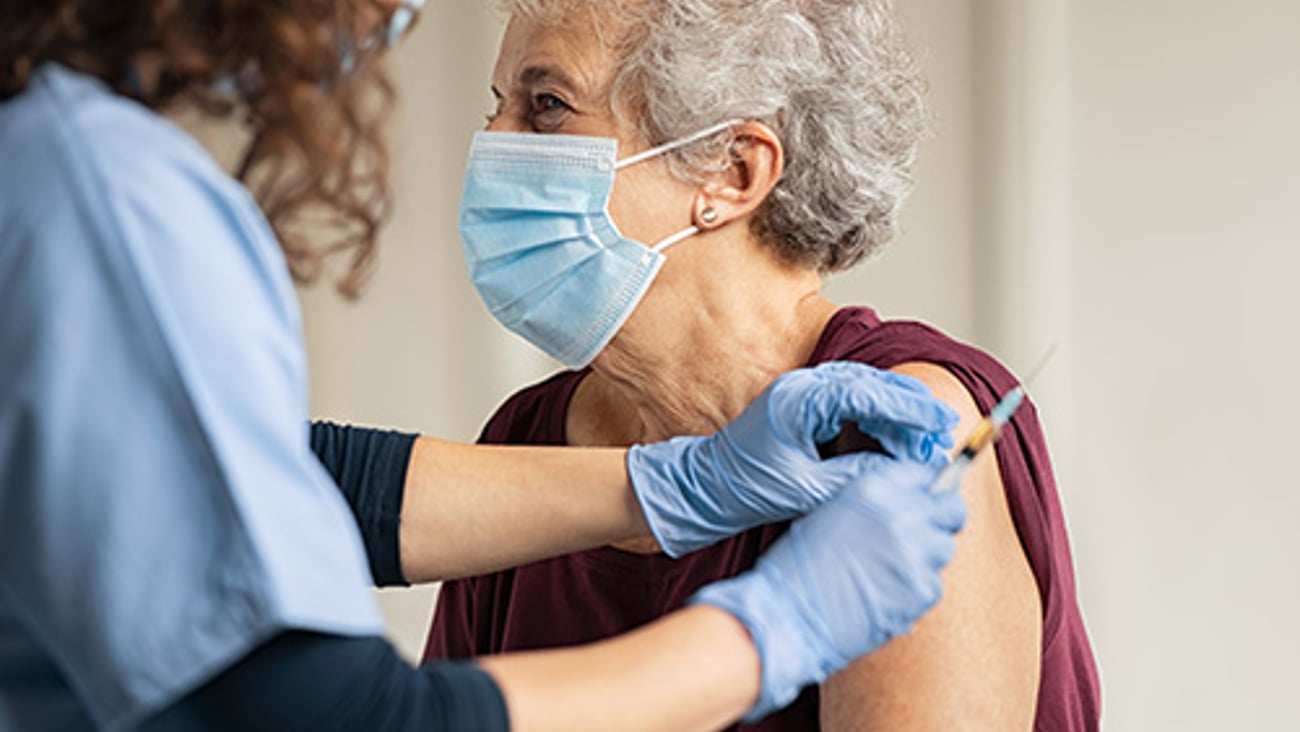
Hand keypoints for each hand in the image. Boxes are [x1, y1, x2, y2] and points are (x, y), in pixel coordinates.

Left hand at [626, 361, 957, 556]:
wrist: (706, 487)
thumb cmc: (746, 488)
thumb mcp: (808, 490)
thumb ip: (856, 477)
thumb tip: (902, 473)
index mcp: (799, 401)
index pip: (867, 394)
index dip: (909, 408)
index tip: (940, 423)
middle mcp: (801, 387)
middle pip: (871, 384)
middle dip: (910, 408)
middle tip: (943, 431)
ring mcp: (802, 392)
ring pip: (864, 390)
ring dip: (896, 412)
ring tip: (927, 438)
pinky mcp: (803, 404)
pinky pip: (850, 401)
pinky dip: (877, 416)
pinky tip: (895, 438)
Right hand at [691, 459, 967, 719]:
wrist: (788, 613)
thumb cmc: (799, 566)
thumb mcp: (831, 511)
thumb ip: (874, 502)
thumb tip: (911, 503)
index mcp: (875, 488)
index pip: (926, 474)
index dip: (927, 491)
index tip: (925, 502)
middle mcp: (901, 514)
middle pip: (952, 509)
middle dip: (941, 519)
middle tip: (924, 534)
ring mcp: (916, 553)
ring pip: (944, 549)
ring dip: (925, 558)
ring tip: (889, 571)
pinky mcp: (922, 590)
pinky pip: (933, 585)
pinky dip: (915, 590)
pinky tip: (885, 593)